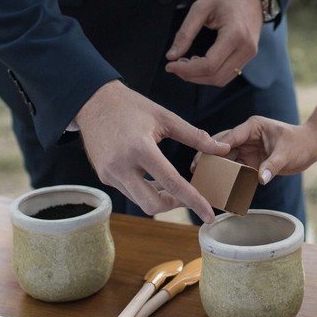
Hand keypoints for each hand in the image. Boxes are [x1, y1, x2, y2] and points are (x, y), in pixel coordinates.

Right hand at [74, 79, 230, 221]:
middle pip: (152, 204)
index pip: (172, 183)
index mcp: (141, 148)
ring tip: (173, 186)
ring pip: (140, 201)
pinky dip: (145, 191)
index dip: (193, 201)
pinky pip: (129, 192)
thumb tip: (222, 148)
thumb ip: (195, 136)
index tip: (208, 215)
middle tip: (189, 197)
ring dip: (160, 198)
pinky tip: (154, 179)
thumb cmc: (132, 106)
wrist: (93, 102)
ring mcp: (110, 173)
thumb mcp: (165, 117)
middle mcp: (122, 165)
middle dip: (174, 205)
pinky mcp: (104, 176)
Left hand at [164, 0, 261, 85]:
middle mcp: (246, 47)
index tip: (170, 65)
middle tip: (175, 66)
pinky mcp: (249, 54)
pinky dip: (212, 73)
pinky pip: (229, 73)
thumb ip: (185, 33)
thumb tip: (171, 55)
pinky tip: (199, 63)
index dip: (187, 70)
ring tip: (186, 64)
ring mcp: (250, 53)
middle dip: (191, 75)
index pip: (209, 65)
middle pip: (216, 76)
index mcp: (235, 34)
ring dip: (201, 77)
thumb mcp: (200, 8)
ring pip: (223, 79)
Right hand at [208, 117, 316, 184]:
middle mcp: (247, 136)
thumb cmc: (300, 144)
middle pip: (222, 146)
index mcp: (252, 127)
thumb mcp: (287, 154)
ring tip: (202, 179)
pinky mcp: (251, 160)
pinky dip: (227, 175)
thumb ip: (272, 165)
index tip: (202, 158)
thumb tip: (260, 179)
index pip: (229, 137)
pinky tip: (218, 185)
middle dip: (209, 156)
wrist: (310, 147)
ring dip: (216, 167)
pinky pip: (235, 167)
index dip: (215, 147)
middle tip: (195, 170)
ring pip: (226, 157)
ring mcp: (248, 148)